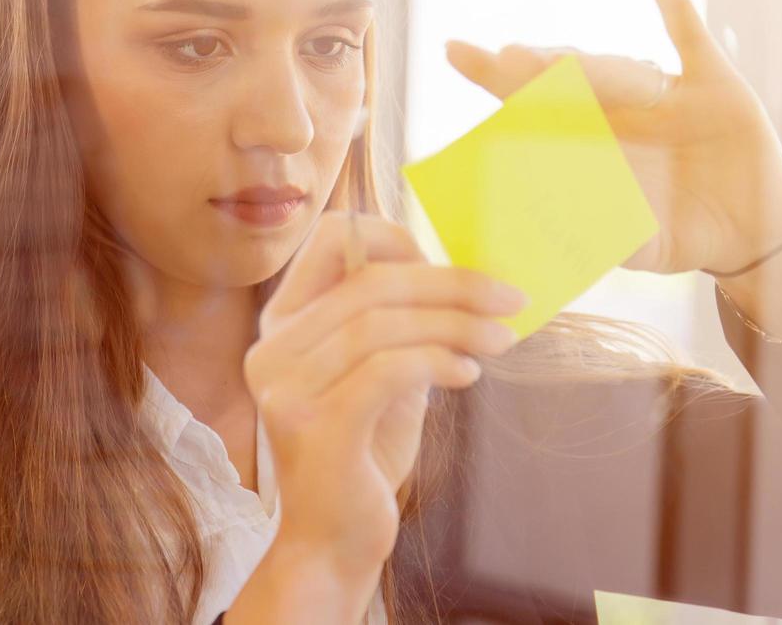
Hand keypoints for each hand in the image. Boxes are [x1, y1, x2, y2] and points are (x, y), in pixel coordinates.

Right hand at [241, 212, 523, 589]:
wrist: (332, 543)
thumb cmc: (363, 455)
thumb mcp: (379, 374)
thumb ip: (399, 326)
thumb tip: (463, 276)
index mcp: (283, 323)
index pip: (330, 240)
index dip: (395, 239)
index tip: (455, 270)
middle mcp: (272, 347)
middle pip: (369, 282)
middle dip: (451, 284)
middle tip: (509, 299)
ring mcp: (285, 388)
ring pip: (380, 324)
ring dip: (455, 326)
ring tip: (500, 341)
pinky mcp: (313, 428)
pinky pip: (386, 371)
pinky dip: (437, 363)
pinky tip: (468, 376)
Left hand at [441, 0, 781, 275]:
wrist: (751, 236)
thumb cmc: (678, 233)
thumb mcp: (629, 240)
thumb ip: (590, 231)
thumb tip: (534, 232)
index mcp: (586, 140)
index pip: (531, 104)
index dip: (493, 77)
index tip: (454, 49)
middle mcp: (615, 109)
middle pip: (568, 80)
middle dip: (535, 70)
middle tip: (503, 59)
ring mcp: (661, 93)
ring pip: (618, 71)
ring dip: (587, 63)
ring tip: (550, 61)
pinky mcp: (712, 84)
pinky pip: (688, 32)